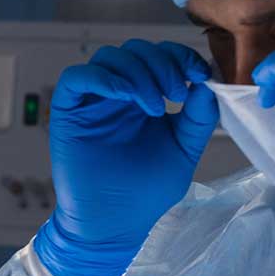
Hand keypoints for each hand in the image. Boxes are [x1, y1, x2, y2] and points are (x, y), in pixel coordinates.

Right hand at [36, 39, 217, 275]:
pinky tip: (126, 97)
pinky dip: (104, 78)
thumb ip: (198, 117)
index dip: (180, 57)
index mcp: (142, 99)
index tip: (199, 76)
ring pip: (108, 58)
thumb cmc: (144, 193)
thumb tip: (207, 83)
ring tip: (155, 104)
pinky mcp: (67, 114)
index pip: (159, 57)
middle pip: (135, 51)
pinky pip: (77, 77)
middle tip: (177, 94)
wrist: (113, 224)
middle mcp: (115, 97)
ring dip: (138, 72)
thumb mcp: (183, 150)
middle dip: (162, 63)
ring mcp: (90, 104)